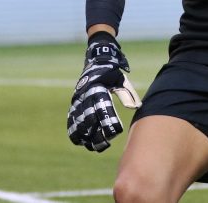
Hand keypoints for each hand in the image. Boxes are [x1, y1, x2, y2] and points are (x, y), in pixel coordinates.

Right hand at [67, 32, 141, 151]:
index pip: (103, 109)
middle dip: (96, 134)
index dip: (108, 122)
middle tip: (106, 145)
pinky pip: (71, 120)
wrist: (95, 60)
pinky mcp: (74, 103)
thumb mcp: (122, 80)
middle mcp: (85, 95)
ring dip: (84, 136)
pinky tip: (81, 142)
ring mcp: (77, 100)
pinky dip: (74, 131)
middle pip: (89, 119)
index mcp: (97, 89)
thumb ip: (128, 93)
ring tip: (94, 147)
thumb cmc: (111, 72)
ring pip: (77, 122)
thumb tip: (136, 107)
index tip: (116, 133)